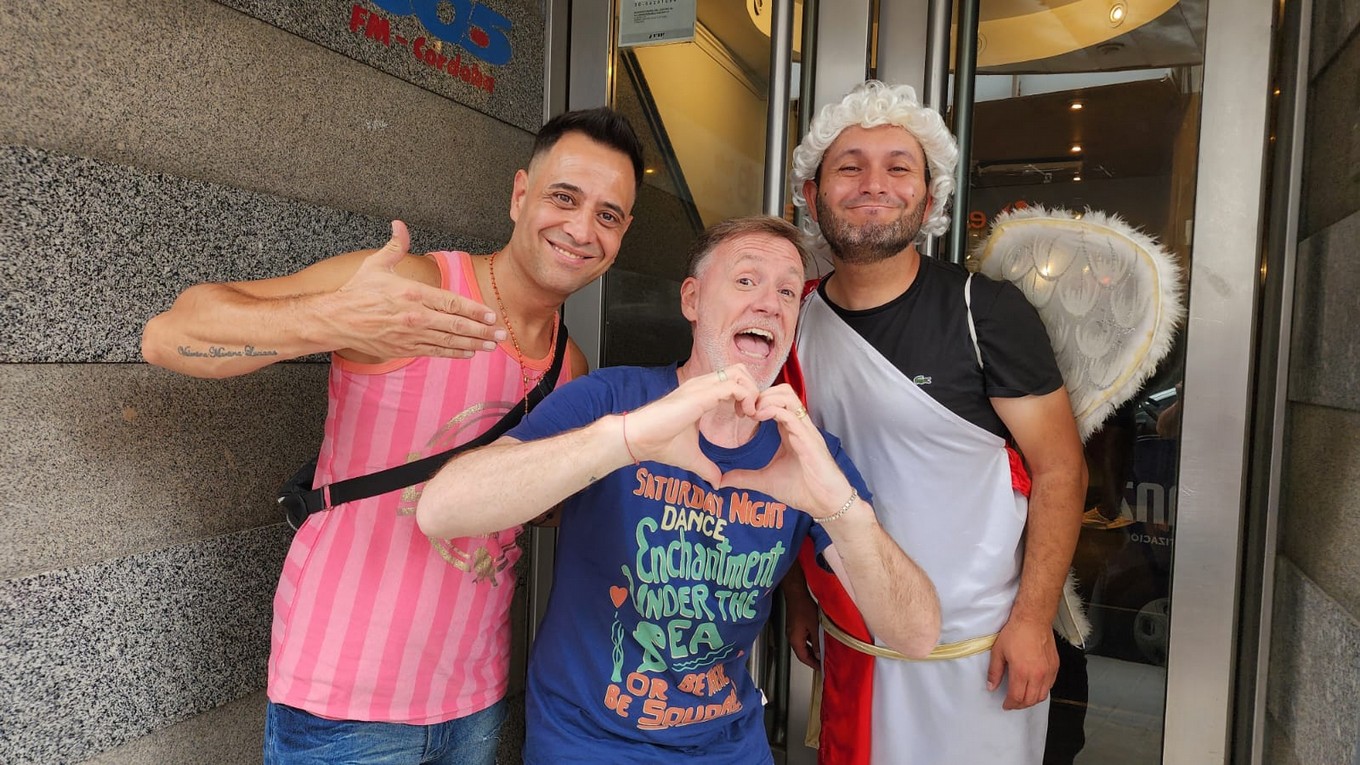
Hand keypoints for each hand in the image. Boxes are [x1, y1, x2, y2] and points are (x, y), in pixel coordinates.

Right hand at [331, 220, 503, 358]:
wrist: (336, 320)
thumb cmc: (356, 292)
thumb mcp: (376, 264)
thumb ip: (395, 245)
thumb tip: (400, 224)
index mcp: (413, 293)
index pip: (452, 302)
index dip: (475, 310)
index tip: (491, 315)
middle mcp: (416, 316)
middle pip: (456, 325)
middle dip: (482, 330)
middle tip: (501, 333)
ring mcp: (411, 335)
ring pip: (449, 341)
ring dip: (473, 344)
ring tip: (491, 345)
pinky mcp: (405, 348)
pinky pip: (435, 352)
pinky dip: (453, 353)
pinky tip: (468, 353)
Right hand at [622, 365, 759, 485]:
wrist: (639, 440)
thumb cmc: (660, 444)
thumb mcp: (691, 458)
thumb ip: (707, 468)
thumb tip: (717, 483)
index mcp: (700, 394)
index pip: (731, 381)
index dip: (745, 395)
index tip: (746, 417)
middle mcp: (702, 385)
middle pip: (739, 370)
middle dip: (752, 389)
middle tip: (750, 412)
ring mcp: (701, 387)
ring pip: (739, 373)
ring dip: (751, 391)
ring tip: (749, 413)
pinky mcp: (701, 395)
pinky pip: (734, 386)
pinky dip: (746, 397)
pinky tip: (745, 415)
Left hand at [720, 384, 853, 517]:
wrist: (826, 503)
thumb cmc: (803, 489)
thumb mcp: (766, 481)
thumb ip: (745, 478)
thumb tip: (722, 481)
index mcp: (789, 430)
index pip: (775, 401)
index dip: (757, 400)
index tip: (740, 412)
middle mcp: (798, 425)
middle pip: (782, 391)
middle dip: (761, 394)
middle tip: (744, 410)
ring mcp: (805, 430)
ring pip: (788, 396)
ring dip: (767, 399)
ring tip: (752, 413)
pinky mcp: (809, 439)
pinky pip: (792, 415)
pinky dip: (773, 410)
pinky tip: (759, 418)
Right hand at [783, 574, 821, 671]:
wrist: (796, 593)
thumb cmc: (803, 607)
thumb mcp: (814, 626)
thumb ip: (817, 642)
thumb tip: (820, 654)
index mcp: (795, 639)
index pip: (804, 658)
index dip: (813, 664)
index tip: (821, 668)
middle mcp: (792, 637)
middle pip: (802, 653)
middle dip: (813, 659)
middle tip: (823, 663)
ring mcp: (793, 631)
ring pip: (803, 646)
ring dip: (812, 650)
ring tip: (823, 653)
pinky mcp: (795, 626)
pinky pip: (803, 638)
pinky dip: (811, 642)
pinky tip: (819, 640)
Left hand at [987, 617, 1058, 709]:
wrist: (1033, 620)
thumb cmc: (1015, 633)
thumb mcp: (998, 651)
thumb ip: (995, 671)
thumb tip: (991, 686)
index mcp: (1022, 672)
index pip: (1017, 697)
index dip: (1010, 704)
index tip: (1005, 705)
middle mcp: (1037, 675)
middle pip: (1030, 700)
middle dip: (1020, 705)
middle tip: (1012, 703)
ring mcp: (1048, 671)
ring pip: (1042, 696)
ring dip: (1032, 700)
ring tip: (1023, 698)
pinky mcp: (1055, 666)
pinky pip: (1050, 686)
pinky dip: (1042, 691)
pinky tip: (1034, 688)